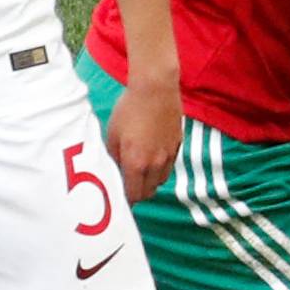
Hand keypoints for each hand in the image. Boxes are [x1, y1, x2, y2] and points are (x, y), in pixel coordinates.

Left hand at [105, 76, 180, 203]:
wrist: (155, 89)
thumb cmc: (129, 110)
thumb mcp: (112, 134)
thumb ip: (113, 158)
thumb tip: (112, 172)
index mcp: (136, 163)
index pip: (133, 195)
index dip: (125, 200)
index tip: (119, 199)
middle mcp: (155, 164)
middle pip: (148, 192)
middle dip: (137, 193)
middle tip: (127, 186)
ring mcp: (169, 154)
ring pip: (160, 180)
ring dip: (150, 181)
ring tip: (140, 172)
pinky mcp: (178, 144)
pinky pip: (169, 165)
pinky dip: (160, 167)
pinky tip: (152, 156)